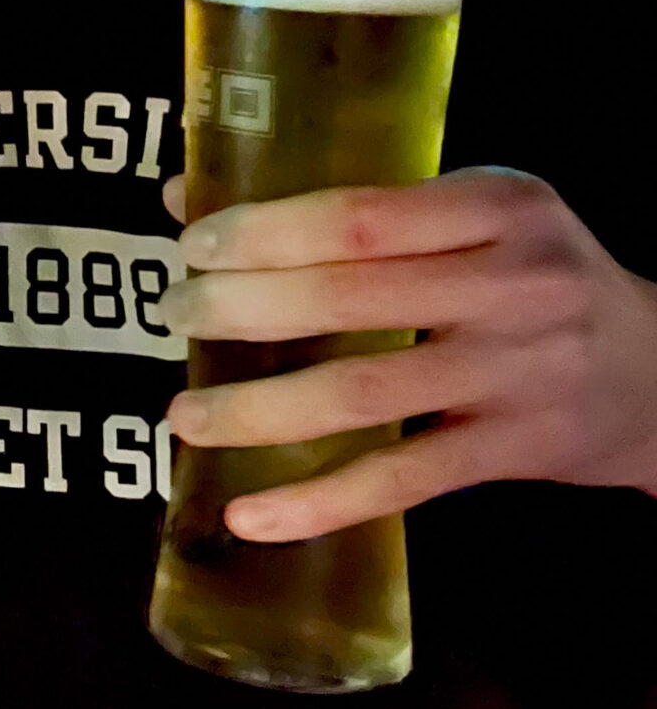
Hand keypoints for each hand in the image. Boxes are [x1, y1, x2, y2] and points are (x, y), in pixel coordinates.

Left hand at [158, 168, 656, 541]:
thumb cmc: (534, 277)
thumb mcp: (473, 214)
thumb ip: (350, 205)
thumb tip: (180, 195)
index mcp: (498, 206)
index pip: (360, 213)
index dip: (264, 231)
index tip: (192, 245)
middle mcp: (513, 284)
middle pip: (348, 298)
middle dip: (239, 309)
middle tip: (173, 316)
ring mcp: (515, 373)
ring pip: (362, 392)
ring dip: (257, 410)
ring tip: (185, 415)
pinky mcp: (513, 451)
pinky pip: (400, 480)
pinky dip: (318, 501)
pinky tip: (248, 513)